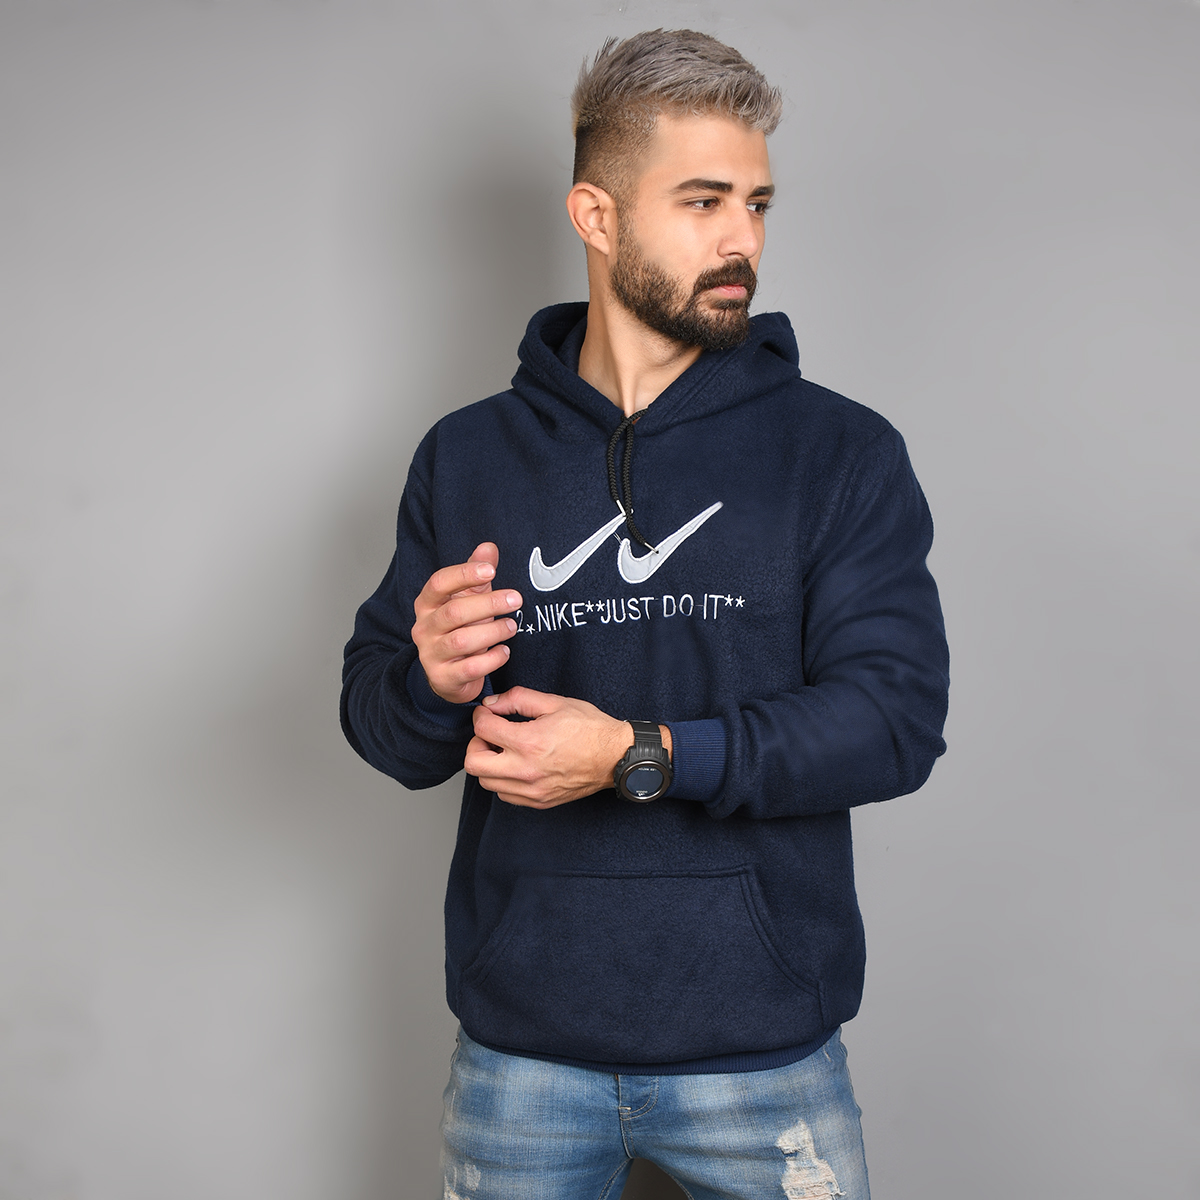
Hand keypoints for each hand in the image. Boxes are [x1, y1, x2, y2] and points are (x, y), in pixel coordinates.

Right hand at [411, 543, 521, 703]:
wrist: (448, 675)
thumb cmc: (460, 629)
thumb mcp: (468, 599)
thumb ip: (477, 574)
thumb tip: (488, 547)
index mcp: (427, 604)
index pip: (439, 583)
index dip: (464, 574)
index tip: (491, 570)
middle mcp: (424, 628)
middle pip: (454, 612)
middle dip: (488, 604)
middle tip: (516, 599)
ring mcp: (431, 655)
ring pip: (461, 641)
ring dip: (492, 631)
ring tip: (512, 626)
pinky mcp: (444, 678)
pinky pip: (470, 669)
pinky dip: (491, 659)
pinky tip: (505, 651)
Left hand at [465, 687, 632, 807]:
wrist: (615, 756)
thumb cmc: (591, 729)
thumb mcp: (555, 702)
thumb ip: (518, 699)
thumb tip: (492, 703)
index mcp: (529, 742)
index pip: (483, 729)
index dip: (480, 716)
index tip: (487, 713)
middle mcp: (526, 770)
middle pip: (474, 763)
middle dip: (476, 744)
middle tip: (489, 734)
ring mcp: (532, 790)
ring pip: (486, 783)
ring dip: (488, 764)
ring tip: (504, 751)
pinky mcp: (539, 802)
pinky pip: (505, 795)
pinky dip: (503, 781)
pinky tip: (516, 766)